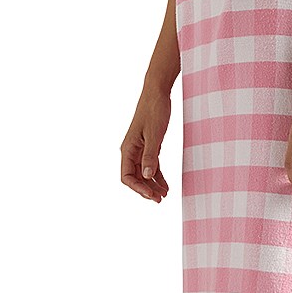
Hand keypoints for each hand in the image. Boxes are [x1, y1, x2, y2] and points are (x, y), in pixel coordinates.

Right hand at [121, 87, 171, 202]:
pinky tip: (165, 185)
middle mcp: (131, 151)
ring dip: (152, 185)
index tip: (152, 195)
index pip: (126, 176)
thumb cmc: (154, 110)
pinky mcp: (149, 145)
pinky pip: (151, 165)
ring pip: (143, 173)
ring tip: (164, 195)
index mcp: (127, 149)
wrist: (158, 93)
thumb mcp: (154, 135)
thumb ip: (150, 156)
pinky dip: (157, 176)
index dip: (138, 189)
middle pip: (134, 178)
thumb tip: (147, 176)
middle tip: (160, 200)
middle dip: (145, 190)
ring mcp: (140, 149)